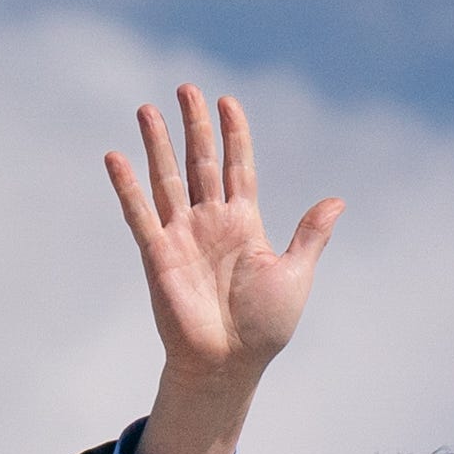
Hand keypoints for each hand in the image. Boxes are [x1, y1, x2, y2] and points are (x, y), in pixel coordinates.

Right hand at [105, 84, 341, 453]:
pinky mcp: (157, 254)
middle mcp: (210, 223)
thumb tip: (339, 200)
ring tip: (148, 109)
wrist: (229, 365)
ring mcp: (181, 236)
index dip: (234, 134)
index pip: (239, 166)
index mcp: (244, 223)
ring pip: (167, 179)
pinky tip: (115, 156)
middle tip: (186, 88)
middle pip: (201, 162)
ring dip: (157, 144)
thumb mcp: (296, 274)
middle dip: (194, 126)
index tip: (228, 100)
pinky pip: (140, 214)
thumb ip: (310, 234)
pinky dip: (127, 186)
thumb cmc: (264, 327)